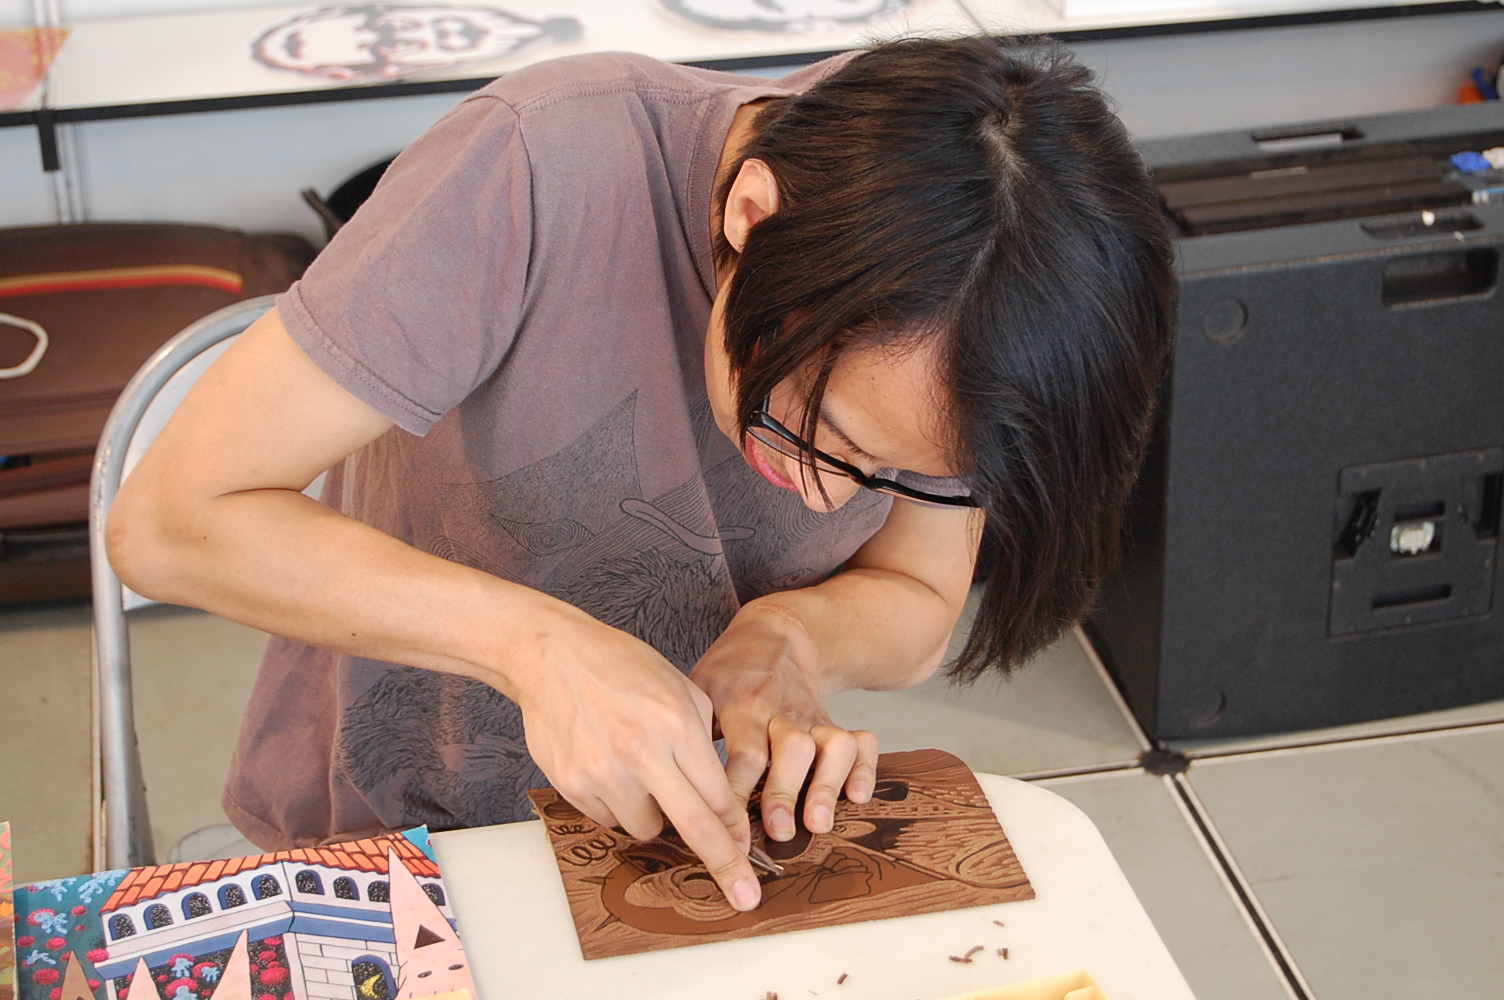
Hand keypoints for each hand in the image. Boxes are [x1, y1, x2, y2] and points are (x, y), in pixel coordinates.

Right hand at [511, 601, 761, 909]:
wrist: (553, 655)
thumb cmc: (623, 667)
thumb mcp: (681, 689)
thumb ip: (706, 743)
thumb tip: (722, 802)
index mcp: (676, 723)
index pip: (718, 794)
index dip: (735, 830)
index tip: (749, 856)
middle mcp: (640, 751)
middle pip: (693, 825)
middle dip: (724, 864)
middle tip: (744, 895)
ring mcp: (602, 771)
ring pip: (645, 829)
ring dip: (654, 816)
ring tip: (643, 776)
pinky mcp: (572, 783)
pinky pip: (608, 818)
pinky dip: (618, 805)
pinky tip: (612, 769)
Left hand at [689, 602, 878, 842]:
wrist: (776, 635)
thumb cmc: (729, 674)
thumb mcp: (700, 691)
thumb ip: (691, 737)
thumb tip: (667, 794)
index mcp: (744, 705)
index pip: (743, 752)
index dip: (738, 792)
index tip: (729, 833)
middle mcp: (783, 712)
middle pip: (791, 749)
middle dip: (785, 790)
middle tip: (778, 832)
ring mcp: (814, 717)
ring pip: (833, 745)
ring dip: (827, 785)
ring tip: (818, 824)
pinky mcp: (836, 722)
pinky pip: (862, 742)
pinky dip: (866, 769)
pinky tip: (859, 797)